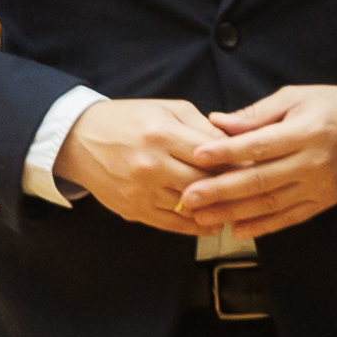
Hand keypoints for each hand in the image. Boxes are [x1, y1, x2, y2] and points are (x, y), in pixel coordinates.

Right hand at [55, 95, 240, 233]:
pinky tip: (213, 224)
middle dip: (231, 186)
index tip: (258, 165)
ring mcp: (141, 191)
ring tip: (238, 207)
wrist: (78, 139)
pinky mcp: (133, 210)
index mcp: (162, 135)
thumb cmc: (130, 120)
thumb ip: (203, 126)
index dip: (238, 161)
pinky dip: (196, 226)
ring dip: (216, 209)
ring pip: (191, 207)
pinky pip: (172, 224)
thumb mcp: (168, 110)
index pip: (212, 154)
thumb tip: (237, 145)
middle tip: (253, 189)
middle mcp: (151, 165)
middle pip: (205, 183)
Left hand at [174, 84, 336, 234]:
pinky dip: (264, 226)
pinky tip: (239, 230)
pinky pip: (291, 217)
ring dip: (234, 212)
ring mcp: (321, 184)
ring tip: (203, 217)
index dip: (226, 151)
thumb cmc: (336, 106)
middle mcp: (314, 161)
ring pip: (271, 203)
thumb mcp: (298, 98)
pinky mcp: (325, 200)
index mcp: (307, 131)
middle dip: (220, 190)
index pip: (259, 144)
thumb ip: (257, 114)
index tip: (198, 156)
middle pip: (260, 179)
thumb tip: (219, 123)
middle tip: (188, 197)